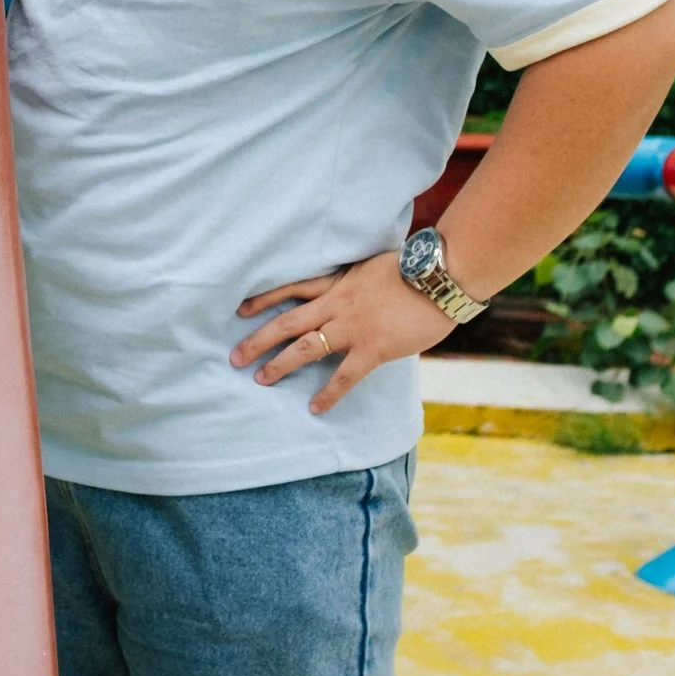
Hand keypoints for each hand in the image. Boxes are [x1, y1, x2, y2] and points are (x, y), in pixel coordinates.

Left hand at [229, 249, 456, 416]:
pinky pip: (344, 376)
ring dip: (279, 364)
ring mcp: (352, 327)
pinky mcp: (373, 348)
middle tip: (234, 358)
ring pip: (306, 348)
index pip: (289, 289)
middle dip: (257, 340)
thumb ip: (351, 282)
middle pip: (286, 323)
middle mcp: (335, 304)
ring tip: (260, 379)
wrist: (439, 277)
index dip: (262, 300)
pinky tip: (314, 408)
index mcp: (335, 283)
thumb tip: (345, 291)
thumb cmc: (411, 270)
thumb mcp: (370, 267)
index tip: (239, 310)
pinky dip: (328, 393)